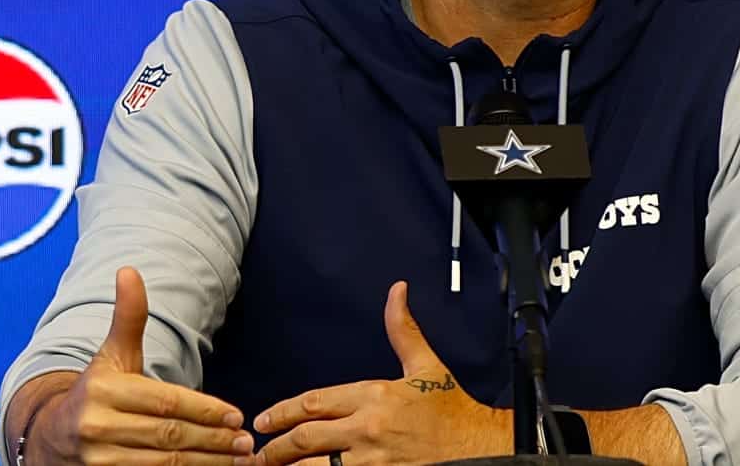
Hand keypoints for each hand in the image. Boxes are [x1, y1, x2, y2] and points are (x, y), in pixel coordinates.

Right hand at [32, 267, 254, 464]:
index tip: (236, 415)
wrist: (50, 438)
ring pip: (164, 464)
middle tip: (246, 442)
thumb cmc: (96, 391)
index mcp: (104, 391)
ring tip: (237, 458)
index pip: (166, 402)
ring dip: (206, 462)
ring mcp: (98, 460)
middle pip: (169, 436)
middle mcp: (97, 427)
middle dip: (213, 439)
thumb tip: (129, 270)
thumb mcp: (112, 354)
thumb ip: (128, 317)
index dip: (205, 409)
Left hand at [249, 281, 507, 464]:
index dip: (283, 412)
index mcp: (375, 396)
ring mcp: (372, 462)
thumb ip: (402, 331)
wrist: (482, 447)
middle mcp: (368, 429)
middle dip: (275, 448)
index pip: (315, 403)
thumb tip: (396, 290)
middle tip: (257, 453)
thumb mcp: (426, 367)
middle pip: (306, 439)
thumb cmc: (450, 409)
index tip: (263, 421)